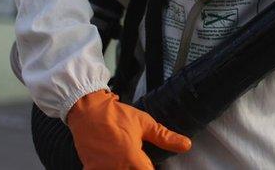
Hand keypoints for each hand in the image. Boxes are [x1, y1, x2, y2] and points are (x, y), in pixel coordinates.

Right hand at [67, 90, 190, 169]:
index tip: (148, 161)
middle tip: (135, 157)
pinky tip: (110, 161)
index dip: (151, 169)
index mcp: (133, 158)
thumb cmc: (116, 115)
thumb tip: (186, 145)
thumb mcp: (144, 123)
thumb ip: (164, 137)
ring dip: (123, 168)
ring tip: (122, 157)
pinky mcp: (90, 169)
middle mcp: (117, 167)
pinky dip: (107, 168)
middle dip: (137, 167)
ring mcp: (102, 169)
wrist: (88, 110)